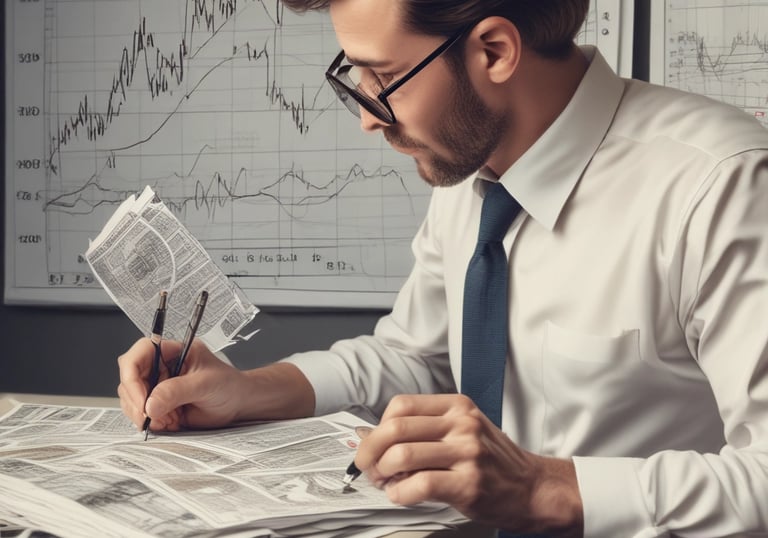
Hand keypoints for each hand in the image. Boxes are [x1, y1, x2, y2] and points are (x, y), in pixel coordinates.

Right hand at [117, 337, 315, 432]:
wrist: (238, 404)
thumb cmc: (229, 385)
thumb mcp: (206, 384)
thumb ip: (177, 391)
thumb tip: (149, 405)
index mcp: (172, 351)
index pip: (140, 353)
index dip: (132, 375)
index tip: (142, 399)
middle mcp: (161, 366)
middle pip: (129, 378)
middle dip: (136, 401)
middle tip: (151, 418)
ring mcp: (157, 386)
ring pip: (132, 399)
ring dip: (144, 415)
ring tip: (170, 419)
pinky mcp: (159, 404)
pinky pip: (142, 414)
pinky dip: (152, 423)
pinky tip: (171, 423)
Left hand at [354, 394, 582, 535]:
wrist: (533, 487)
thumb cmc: (493, 461)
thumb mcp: (465, 429)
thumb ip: (426, 428)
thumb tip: (373, 436)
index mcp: (457, 406)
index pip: (401, 405)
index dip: (378, 426)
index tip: (372, 443)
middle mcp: (462, 424)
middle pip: (396, 428)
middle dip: (370, 450)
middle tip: (366, 466)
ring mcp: (467, 453)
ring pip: (403, 455)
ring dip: (382, 473)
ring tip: (384, 481)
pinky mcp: (469, 484)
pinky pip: (419, 485)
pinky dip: (400, 493)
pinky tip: (401, 495)